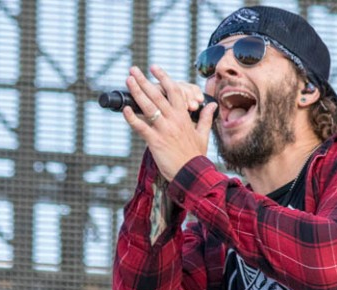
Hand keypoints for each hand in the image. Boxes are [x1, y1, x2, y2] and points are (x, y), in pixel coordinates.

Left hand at [122, 65, 216, 181]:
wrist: (192, 175)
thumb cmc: (196, 156)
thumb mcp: (203, 135)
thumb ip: (205, 118)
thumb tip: (212, 105)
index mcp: (184, 117)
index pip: (174, 91)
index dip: (164, 78)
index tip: (154, 68)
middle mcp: (174, 120)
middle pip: (158, 95)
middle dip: (144, 80)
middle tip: (133, 69)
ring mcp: (164, 130)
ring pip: (149, 107)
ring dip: (137, 92)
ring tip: (128, 80)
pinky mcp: (156, 141)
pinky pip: (141, 127)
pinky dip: (132, 118)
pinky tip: (125, 109)